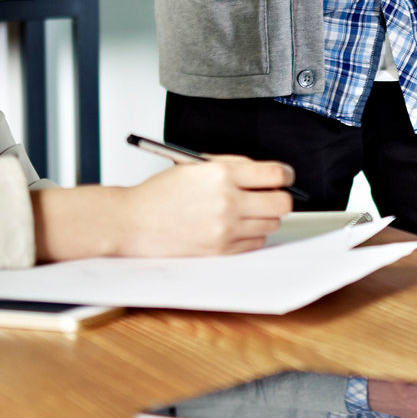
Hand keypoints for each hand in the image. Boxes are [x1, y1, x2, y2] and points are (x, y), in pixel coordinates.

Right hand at [31, 156, 294, 260]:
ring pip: (271, 224)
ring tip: (244, 212)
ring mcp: (226, 229)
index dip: (284, 175)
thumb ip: (232, 167)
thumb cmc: (159, 195)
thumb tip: (265, 174)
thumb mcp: (195, 166)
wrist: (132, 223)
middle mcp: (228, 201)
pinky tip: (233, 228)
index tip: (283, 177)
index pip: (275, 174)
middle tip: (270, 196)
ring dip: (263, 217)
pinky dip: (250, 236)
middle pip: (281, 203)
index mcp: (222, 173)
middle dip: (278, 197)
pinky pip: (255, 244)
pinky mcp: (221, 250)